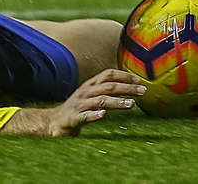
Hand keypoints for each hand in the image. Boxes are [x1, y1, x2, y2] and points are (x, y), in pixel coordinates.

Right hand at [0, 69, 144, 136]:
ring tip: (131, 104)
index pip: (108, 74)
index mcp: (90, 85)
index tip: (138, 80)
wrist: (55, 122)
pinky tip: (103, 115)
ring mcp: (80, 105)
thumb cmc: (78, 109)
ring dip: (117, 102)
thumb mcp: (91, 96)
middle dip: (127, 88)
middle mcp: (85, 92)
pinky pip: (85, 116)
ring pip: (101, 100)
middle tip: (142, 91)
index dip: (124, 76)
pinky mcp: (74, 118)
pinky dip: (94, 115)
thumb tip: (128, 87)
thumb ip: (105, 91)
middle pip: (108, 86)